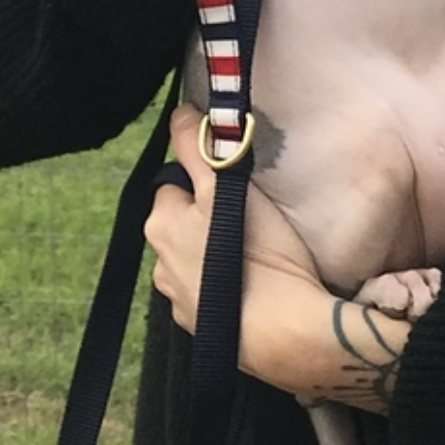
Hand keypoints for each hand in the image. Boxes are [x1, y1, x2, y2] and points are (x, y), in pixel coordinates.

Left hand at [145, 106, 409, 411]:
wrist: (285, 332)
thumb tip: (179, 112)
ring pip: (193, 262)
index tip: (232, 185)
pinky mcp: (202, 330)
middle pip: (181, 225)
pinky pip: (208, 296)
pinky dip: (223, 288)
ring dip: (213, 255)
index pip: (174, 184)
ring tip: (254, 255)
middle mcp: (160, 265)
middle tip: (249, 219)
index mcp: (161, 225)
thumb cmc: (259, 251)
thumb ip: (200, 147)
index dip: (203, 179)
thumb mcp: (229, 186)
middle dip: (206, 219)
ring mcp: (178, 302)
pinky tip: (253, 288)